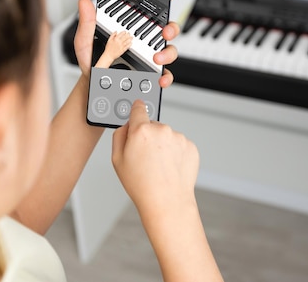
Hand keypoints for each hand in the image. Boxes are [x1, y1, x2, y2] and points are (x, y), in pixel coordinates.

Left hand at [74, 0, 179, 87]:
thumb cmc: (92, 62)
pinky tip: (160, 78)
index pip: (149, 14)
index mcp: (131, 29)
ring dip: (168, 53)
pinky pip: (164, 74)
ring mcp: (149, 58)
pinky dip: (166, 77)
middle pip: (167, 30)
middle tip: (165, 32)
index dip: (163, 2)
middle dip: (171, 28)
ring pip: (169, 51)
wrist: (92, 85)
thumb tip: (85, 3)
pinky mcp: (150, 74)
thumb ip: (88, 23)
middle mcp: (143, 42)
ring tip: (157, 57)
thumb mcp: (86, 41)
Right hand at [104, 31, 132, 59]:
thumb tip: (116, 32)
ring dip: (130, 39)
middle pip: (125, 37)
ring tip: (131, 37)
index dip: (124, 32)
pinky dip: (129, 44)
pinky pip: (127, 46)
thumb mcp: (109, 40)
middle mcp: (119, 42)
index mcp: (115, 39)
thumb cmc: (108, 48)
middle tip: (129, 33)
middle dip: (128, 35)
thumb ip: (112, 35)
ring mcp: (121, 46)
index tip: (125, 32)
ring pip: (127, 41)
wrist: (109, 55)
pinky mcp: (123, 50)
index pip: (121, 34)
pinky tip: (131, 43)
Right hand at [112, 100, 198, 215]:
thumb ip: (119, 136)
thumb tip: (127, 125)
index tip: (137, 107)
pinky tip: (170, 168)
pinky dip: (175, 153)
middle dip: (148, 137)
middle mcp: (162, 130)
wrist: (167, 200)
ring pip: (167, 136)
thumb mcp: (117, 160)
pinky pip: (180, 145)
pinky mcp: (191, 146)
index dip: (136, 110)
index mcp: (142, 131)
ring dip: (163, 146)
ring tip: (159, 167)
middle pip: (153, 126)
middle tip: (145, 158)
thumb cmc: (141, 184)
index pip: (138, 108)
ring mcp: (178, 138)